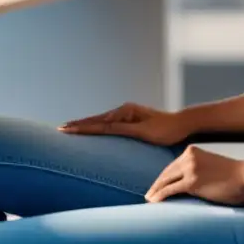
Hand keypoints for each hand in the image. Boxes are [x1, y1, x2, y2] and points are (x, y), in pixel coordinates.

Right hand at [58, 102, 192, 145]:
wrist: (182, 125)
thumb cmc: (166, 130)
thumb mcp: (143, 131)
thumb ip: (122, 128)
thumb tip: (103, 125)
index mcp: (125, 113)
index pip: (98, 123)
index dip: (81, 127)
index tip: (66, 129)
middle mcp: (124, 111)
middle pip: (96, 120)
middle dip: (78, 124)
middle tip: (61, 128)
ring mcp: (126, 115)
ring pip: (101, 121)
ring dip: (85, 125)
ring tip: (70, 128)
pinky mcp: (130, 120)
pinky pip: (108, 124)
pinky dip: (96, 126)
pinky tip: (91, 129)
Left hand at [146, 145, 243, 204]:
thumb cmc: (234, 176)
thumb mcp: (212, 166)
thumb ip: (199, 170)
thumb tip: (190, 183)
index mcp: (193, 151)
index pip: (172, 165)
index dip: (164, 177)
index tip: (157, 186)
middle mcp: (189, 157)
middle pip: (166, 172)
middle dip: (157, 184)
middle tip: (149, 194)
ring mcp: (190, 168)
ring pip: (165, 181)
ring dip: (155, 192)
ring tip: (149, 200)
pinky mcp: (191, 182)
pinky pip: (169, 190)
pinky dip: (159, 196)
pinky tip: (153, 202)